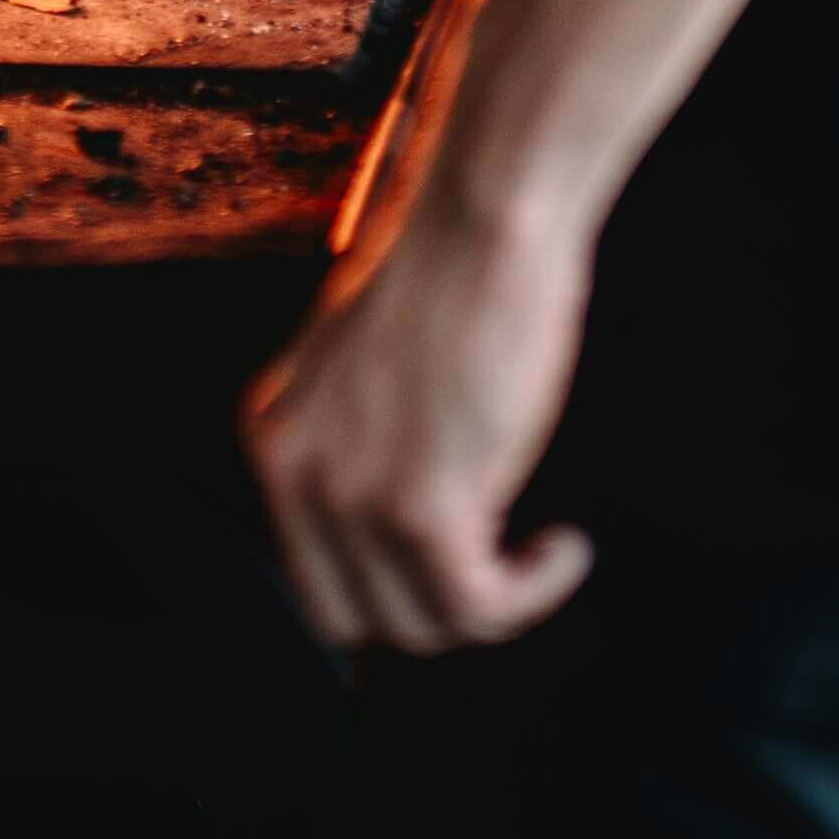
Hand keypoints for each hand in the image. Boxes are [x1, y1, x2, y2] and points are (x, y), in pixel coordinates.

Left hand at [242, 187, 597, 654]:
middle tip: (504, 561)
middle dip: (439, 606)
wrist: (485, 215)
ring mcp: (353, 495)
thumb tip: (393, 544)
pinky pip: (477, 607)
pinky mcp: (421, 507)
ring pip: (426, 623)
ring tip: (545, 548)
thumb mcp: (365, 369)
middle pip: (364, 619)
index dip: (394, 589)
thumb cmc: (451, 274)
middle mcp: (295, 474)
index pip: (317, 582)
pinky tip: (564, 547)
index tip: (462, 560)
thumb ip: (357, 444)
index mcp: (274, 439)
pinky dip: (534, 592)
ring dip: (499, 601)